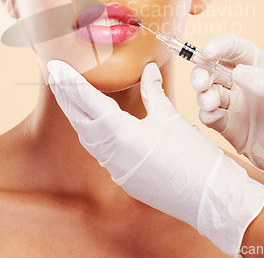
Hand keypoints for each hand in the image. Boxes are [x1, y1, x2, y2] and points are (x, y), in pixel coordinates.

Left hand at [48, 60, 263, 255]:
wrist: (209, 198)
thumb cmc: (192, 155)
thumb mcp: (170, 116)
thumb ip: (153, 90)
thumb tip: (148, 68)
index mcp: (121, 133)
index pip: (86, 101)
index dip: (69, 82)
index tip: (54, 66)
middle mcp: (111, 153)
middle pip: (79, 119)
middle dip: (65, 95)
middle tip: (54, 74)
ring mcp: (115, 169)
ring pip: (86, 137)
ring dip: (76, 114)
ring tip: (69, 94)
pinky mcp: (124, 178)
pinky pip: (99, 151)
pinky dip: (91, 132)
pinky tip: (94, 122)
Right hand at [192, 34, 263, 232]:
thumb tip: (238, 72)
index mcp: (262, 68)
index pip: (235, 49)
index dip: (218, 46)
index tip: (208, 52)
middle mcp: (245, 84)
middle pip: (214, 69)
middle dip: (202, 72)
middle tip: (201, 82)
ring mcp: (237, 106)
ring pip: (209, 92)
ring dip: (203, 94)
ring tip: (209, 103)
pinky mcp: (231, 128)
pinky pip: (211, 116)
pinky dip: (205, 113)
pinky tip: (210, 115)